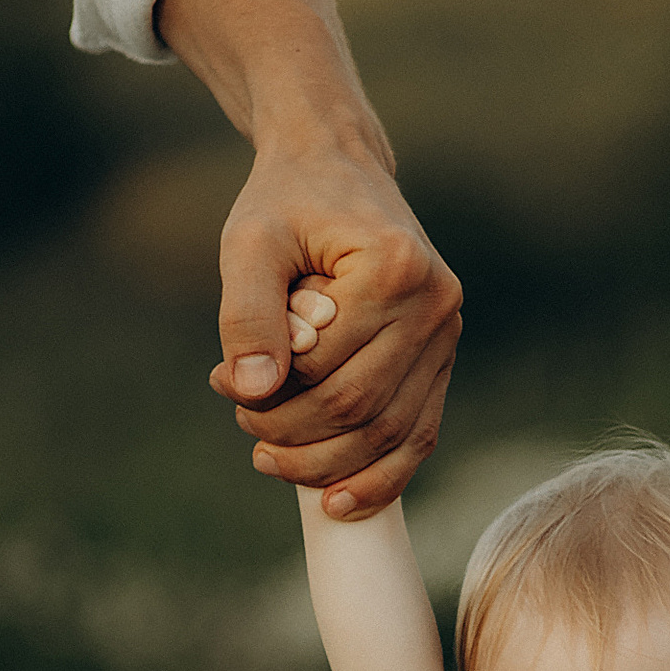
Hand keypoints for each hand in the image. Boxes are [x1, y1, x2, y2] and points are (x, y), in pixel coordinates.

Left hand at [210, 135, 461, 516]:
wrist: (338, 168)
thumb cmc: (288, 203)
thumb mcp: (250, 243)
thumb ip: (247, 314)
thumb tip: (253, 392)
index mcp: (395, 269)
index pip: (327, 368)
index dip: (268, 396)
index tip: (222, 386)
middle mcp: (436, 305)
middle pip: (360, 409)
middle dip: (294, 434)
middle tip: (245, 426)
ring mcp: (447, 337)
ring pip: (390, 434)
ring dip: (327, 464)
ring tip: (271, 459)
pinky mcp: (442, 361)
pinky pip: (418, 436)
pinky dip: (379, 477)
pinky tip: (336, 503)